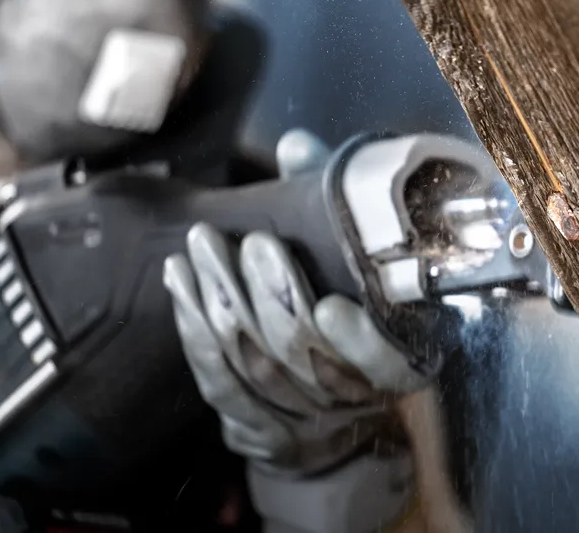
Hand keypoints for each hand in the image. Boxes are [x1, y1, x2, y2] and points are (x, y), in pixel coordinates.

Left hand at [161, 130, 428, 472]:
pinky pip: (220, 386)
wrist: (330, 396)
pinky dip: (196, 334)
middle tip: (242, 244)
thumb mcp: (353, 249)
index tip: (330, 308)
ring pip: (256, 373)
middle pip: (305, 360)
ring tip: (198, 250)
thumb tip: (296, 147)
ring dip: (221, 307)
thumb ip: (334, 200)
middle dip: (269, 298)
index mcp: (398, 363)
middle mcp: (355, 403)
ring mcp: (304, 425)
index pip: (387, 368)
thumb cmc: (347, 298)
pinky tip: (181, 286)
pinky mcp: (259, 432)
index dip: (360, 344)